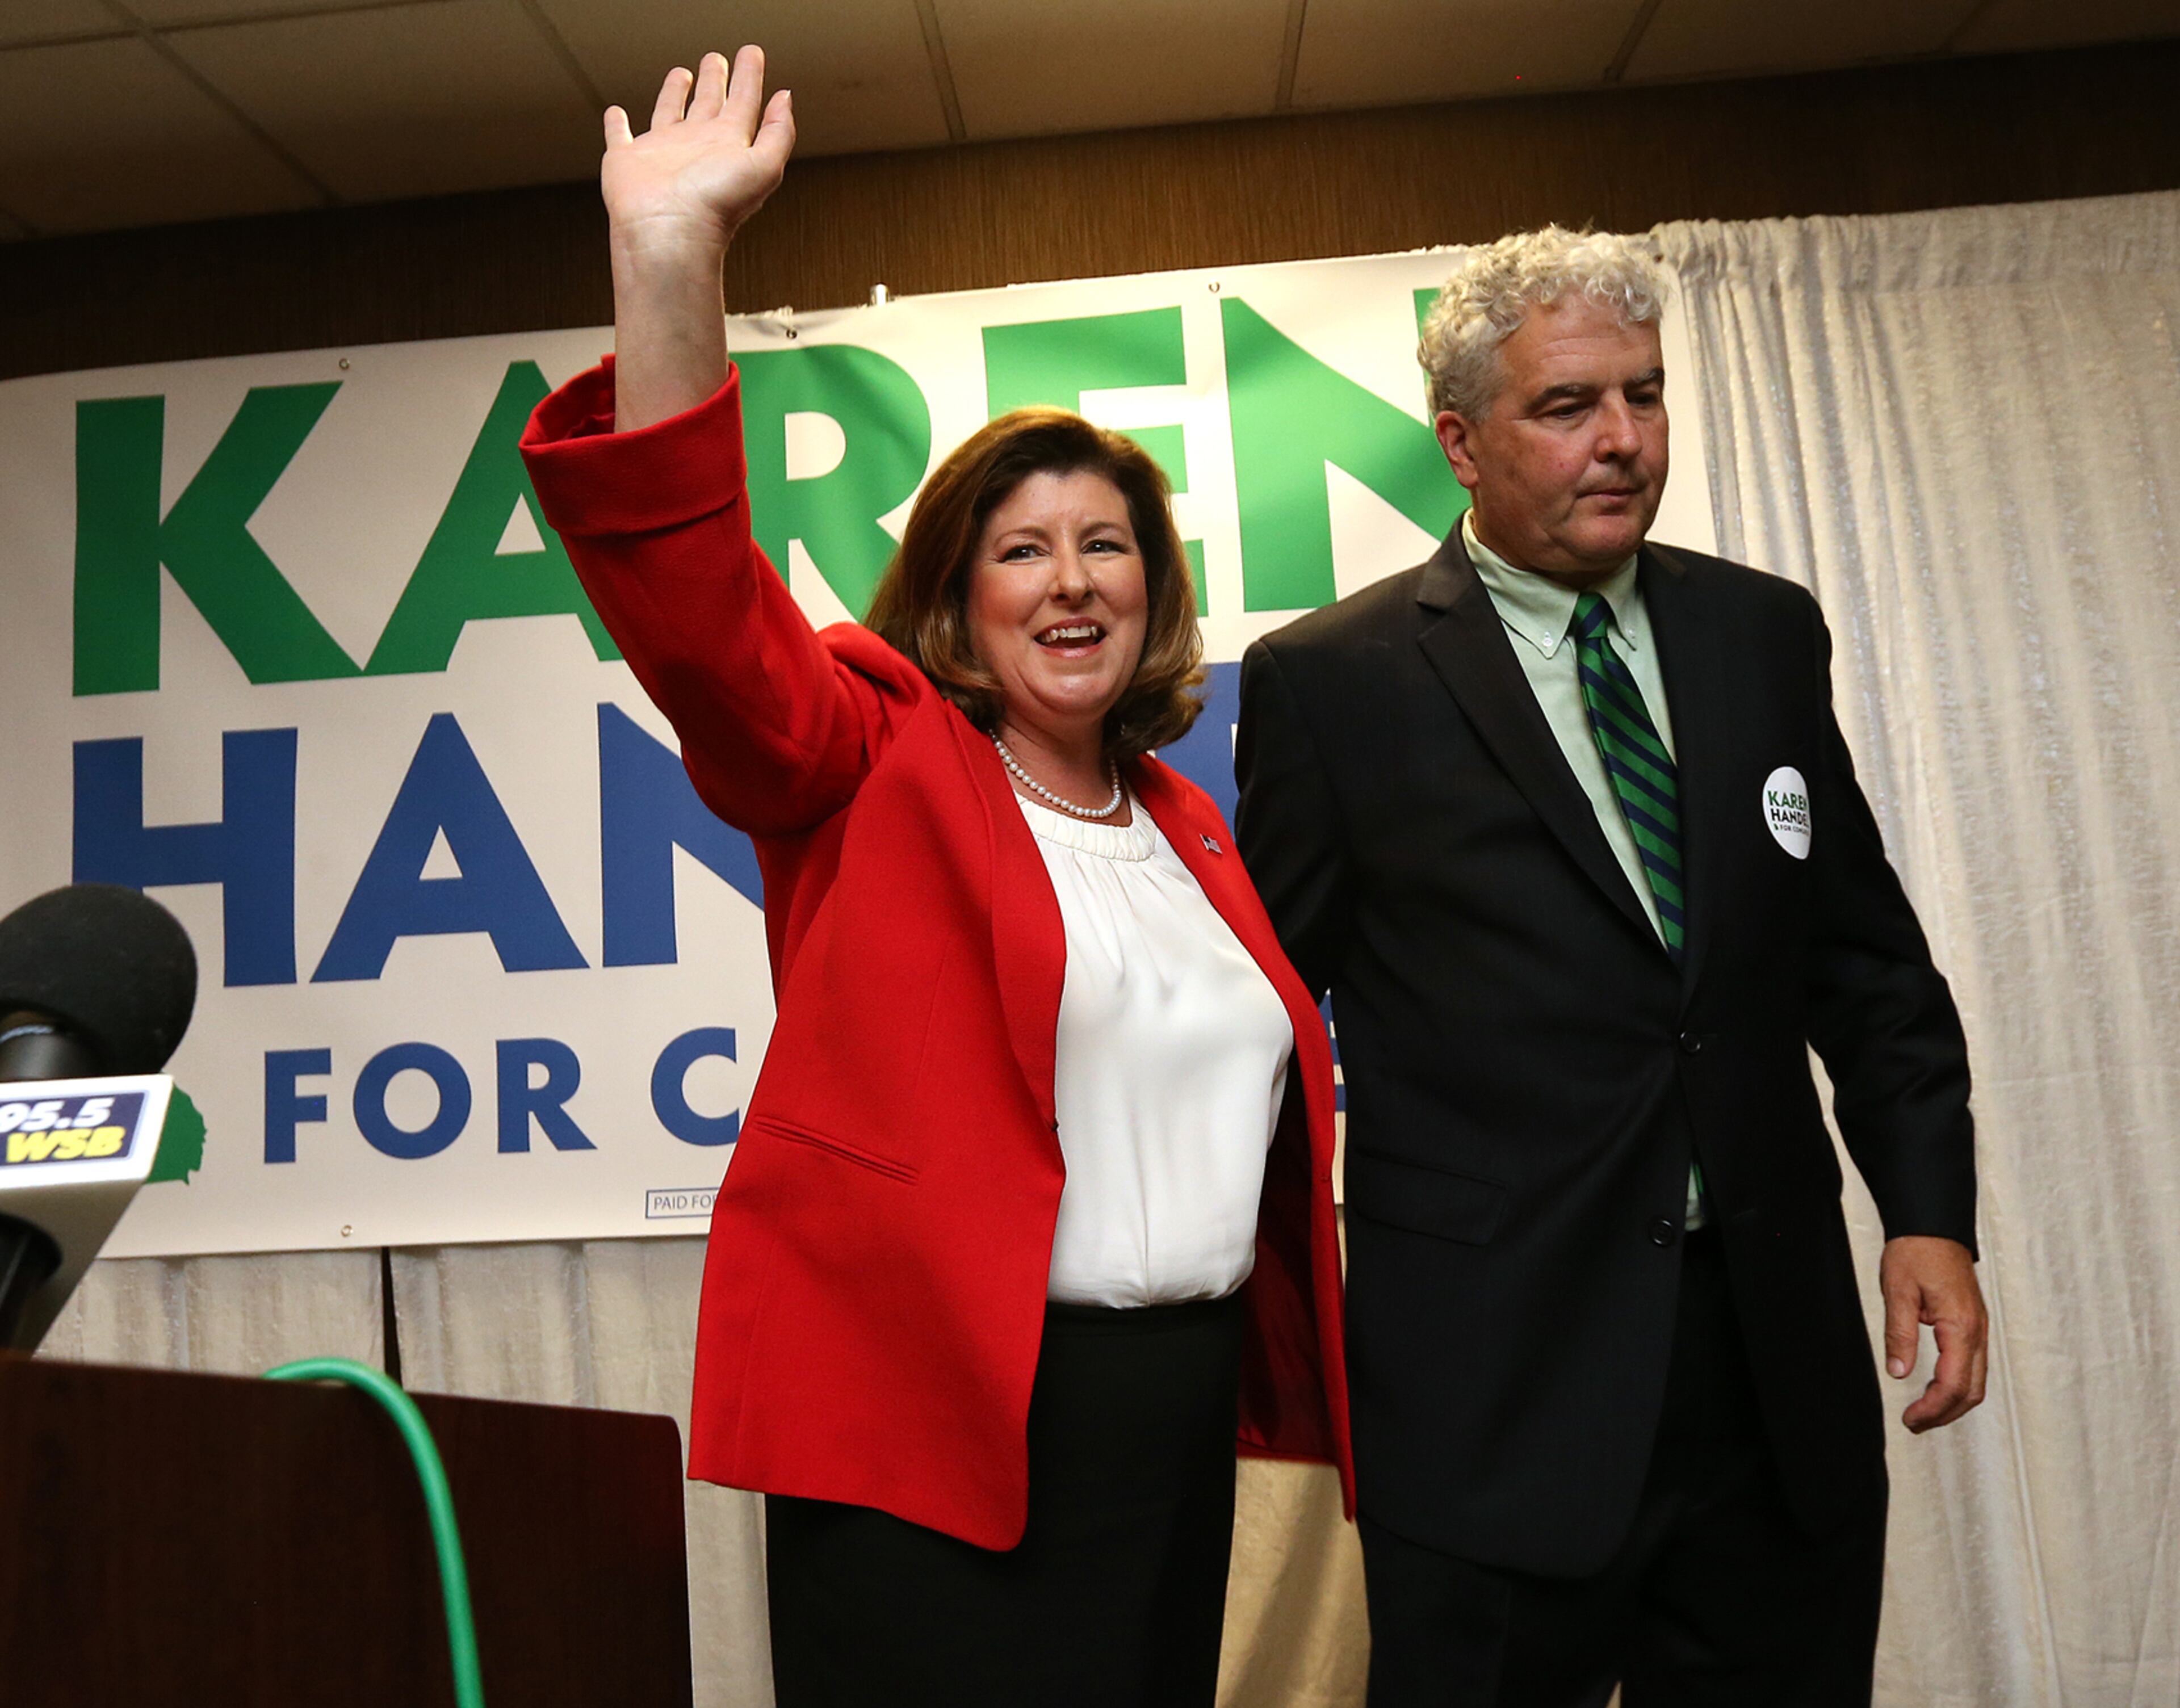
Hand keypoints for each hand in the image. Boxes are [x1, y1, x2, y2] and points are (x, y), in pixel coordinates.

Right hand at [602, 46, 794, 258]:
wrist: (670, 232)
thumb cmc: (716, 206)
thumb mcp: (765, 165)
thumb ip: (779, 131)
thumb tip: (785, 98)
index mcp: (729, 146)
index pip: (744, 102)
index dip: (750, 76)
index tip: (752, 54)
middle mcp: (697, 147)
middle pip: (709, 104)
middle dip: (715, 80)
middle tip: (717, 59)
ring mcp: (662, 153)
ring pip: (669, 113)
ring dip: (676, 93)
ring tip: (682, 74)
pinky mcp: (627, 160)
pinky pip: (619, 136)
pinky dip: (616, 125)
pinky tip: (616, 114)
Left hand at [1879, 1234, 1987, 1432]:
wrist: (1934, 1226)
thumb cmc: (1916, 1253)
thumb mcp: (1898, 1292)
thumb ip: (1899, 1335)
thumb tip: (1899, 1374)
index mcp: (1960, 1327)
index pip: (1953, 1384)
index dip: (1932, 1409)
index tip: (1910, 1420)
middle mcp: (1977, 1332)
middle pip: (1971, 1391)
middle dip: (1944, 1414)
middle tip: (1913, 1423)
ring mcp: (1980, 1329)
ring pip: (1976, 1381)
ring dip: (1951, 1402)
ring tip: (1921, 1413)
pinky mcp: (1974, 1325)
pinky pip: (1973, 1365)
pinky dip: (1956, 1384)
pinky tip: (1933, 1388)